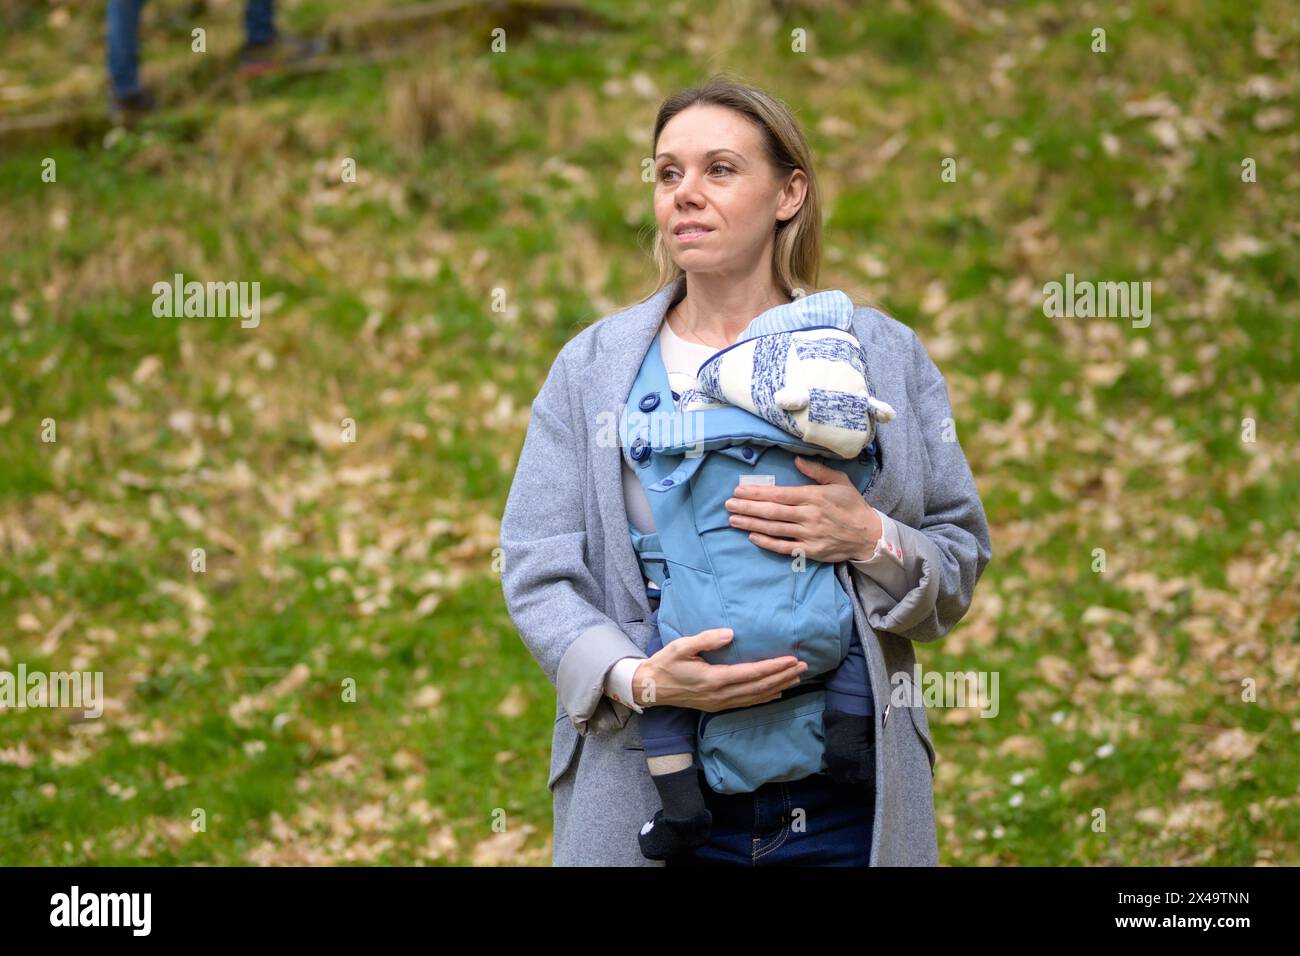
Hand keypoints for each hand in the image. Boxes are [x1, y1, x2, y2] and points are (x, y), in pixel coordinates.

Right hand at [631, 628, 807, 711]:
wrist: (650, 688)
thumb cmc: (665, 664)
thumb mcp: (681, 646)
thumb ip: (706, 639)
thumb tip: (730, 633)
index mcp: (714, 679)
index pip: (752, 673)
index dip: (774, 667)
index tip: (791, 659)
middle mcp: (720, 694)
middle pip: (759, 687)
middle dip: (783, 676)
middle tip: (803, 667)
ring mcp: (720, 702)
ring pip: (756, 697)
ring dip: (778, 687)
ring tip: (796, 678)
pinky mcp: (717, 706)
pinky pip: (747, 703)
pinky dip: (765, 698)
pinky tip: (777, 693)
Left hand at [724, 455, 881, 562]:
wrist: (868, 534)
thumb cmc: (852, 505)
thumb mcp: (839, 481)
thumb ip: (817, 470)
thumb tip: (796, 459)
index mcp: (813, 497)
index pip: (779, 494)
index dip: (756, 493)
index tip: (739, 491)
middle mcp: (808, 515)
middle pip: (771, 512)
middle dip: (747, 508)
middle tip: (728, 505)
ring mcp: (808, 534)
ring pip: (773, 529)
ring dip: (751, 524)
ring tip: (733, 520)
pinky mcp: (810, 550)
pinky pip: (784, 547)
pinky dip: (766, 542)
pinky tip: (752, 537)